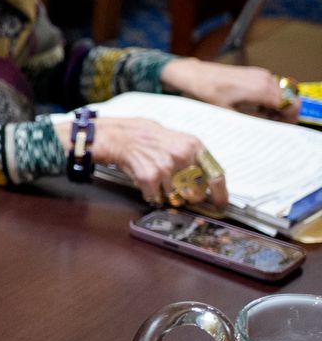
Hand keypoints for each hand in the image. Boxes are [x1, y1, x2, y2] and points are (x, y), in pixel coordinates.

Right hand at [63, 116, 228, 208]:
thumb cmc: (149, 139)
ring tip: (159, 182)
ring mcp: (166, 167)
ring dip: (168, 195)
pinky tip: (148, 184)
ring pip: (176, 198)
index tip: (220, 204)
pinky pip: (157, 198)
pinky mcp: (150, 177)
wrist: (121, 136)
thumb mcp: (179, 142)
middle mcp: (182, 156)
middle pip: (197, 192)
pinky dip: (153, 196)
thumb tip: (211, 186)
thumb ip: (196, 160)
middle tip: (180, 192)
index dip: (220, 194)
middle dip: (189, 197)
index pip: (216, 175)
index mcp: (193, 146)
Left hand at [162, 58, 296, 121]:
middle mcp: (265, 79)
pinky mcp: (256, 72)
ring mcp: (261, 74)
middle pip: (289, 99)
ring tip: (262, 117)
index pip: (291, 104)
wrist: (195, 75)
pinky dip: (270, 98)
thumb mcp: (230, 114)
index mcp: (261, 89)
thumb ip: (254, 121)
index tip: (281, 128)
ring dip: (277, 106)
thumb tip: (270, 131)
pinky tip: (256, 107)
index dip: (290, 118)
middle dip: (284, 113)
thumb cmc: (209, 93)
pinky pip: (272, 87)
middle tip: (271, 124)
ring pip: (282, 93)